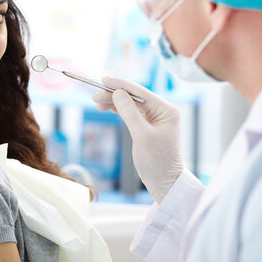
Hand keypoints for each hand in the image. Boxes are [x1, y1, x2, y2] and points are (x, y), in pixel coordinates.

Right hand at [92, 76, 182, 202]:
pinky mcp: (147, 126)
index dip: (120, 85)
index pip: (140, 92)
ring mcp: (155, 118)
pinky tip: (109, 108)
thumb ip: (129, 112)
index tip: (103, 80)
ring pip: (130, 104)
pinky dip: (119, 110)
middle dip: (114, 95)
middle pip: (134, 96)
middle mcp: (162, 111)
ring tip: (98, 103)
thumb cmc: (156, 161)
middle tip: (95, 97)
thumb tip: (117, 93)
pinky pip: (131, 112)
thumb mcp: (141, 135)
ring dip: (114, 102)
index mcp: (166, 110)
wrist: (164, 182)